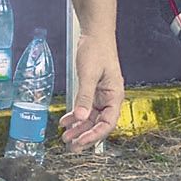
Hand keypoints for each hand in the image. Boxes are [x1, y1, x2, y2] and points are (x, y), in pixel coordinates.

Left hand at [60, 29, 123, 149]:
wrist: (95, 34)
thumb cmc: (97, 50)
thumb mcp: (88, 74)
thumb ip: (84, 97)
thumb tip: (80, 118)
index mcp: (115, 96)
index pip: (107, 123)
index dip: (94, 135)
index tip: (80, 142)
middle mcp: (110, 98)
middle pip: (99, 124)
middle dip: (85, 136)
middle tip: (70, 147)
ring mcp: (101, 96)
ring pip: (91, 119)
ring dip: (78, 128)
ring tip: (65, 137)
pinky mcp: (93, 91)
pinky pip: (85, 109)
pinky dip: (75, 117)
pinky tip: (65, 122)